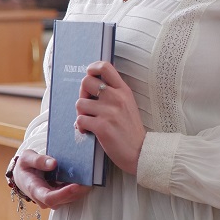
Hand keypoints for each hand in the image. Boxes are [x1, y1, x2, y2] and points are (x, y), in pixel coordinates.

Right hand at [11, 148, 91, 208]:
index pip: (49, 198)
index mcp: (34, 190)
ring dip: (80, 191)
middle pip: (63, 200)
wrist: (23, 175)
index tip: (76, 185)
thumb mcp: (27, 158)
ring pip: (69, 199)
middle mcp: (44, 199)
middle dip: (77, 192)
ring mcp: (52, 200)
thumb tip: (53, 163)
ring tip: (90, 179)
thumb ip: (39, 160)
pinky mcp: (59, 197)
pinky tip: (86, 179)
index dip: (63, 193)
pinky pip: (71, 195)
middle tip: (89, 181)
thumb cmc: (25, 166)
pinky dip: (79, 189)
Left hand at [75, 61, 146, 175]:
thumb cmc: (130, 129)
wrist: (140, 152)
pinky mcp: (102, 126)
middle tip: (87, 104)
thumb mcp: (128, 104)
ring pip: (80, 103)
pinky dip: (80, 127)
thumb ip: (114, 93)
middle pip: (86, 82)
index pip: (105, 67)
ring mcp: (109, 112)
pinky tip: (87, 131)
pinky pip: (80, 120)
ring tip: (88, 121)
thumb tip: (92, 85)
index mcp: (123, 90)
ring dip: (80, 113)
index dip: (92, 68)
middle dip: (82, 93)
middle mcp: (117, 98)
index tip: (90, 75)